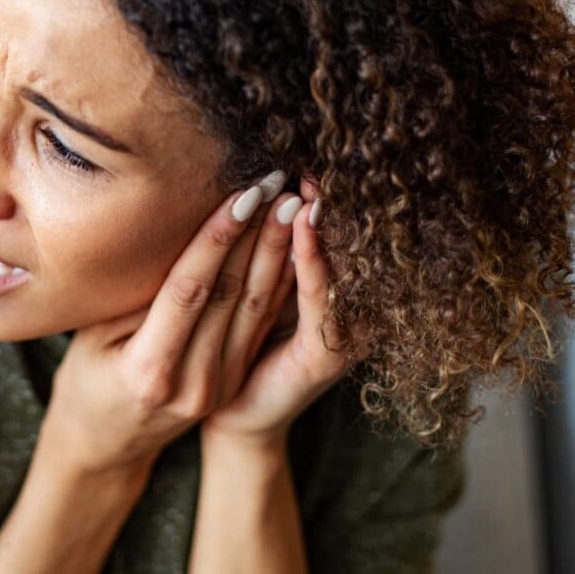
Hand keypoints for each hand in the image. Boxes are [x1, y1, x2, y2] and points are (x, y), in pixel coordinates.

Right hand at [42, 170, 294, 475]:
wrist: (105, 441)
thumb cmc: (86, 376)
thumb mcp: (93, 335)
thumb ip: (133, 295)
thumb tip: (171, 234)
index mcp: (148, 372)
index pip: (190, 290)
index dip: (217, 239)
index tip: (241, 194)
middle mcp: (192, 384)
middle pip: (231, 295)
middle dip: (256, 234)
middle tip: (275, 183)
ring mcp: (218, 386)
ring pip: (255, 308)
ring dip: (276, 251)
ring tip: (291, 203)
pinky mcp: (233, 381)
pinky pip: (259, 323)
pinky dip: (276, 280)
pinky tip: (289, 243)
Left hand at [200, 177, 368, 447]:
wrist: (231, 418)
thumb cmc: (231, 349)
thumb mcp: (247, 292)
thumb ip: (257, 253)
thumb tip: (246, 186)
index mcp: (323, 293)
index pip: (323, 236)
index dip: (314, 198)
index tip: (301, 154)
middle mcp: (343, 312)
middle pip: (336, 246)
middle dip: (322, 202)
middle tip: (312, 155)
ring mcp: (340, 336)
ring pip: (330, 266)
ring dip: (317, 222)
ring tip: (308, 180)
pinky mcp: (325, 358)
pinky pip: (320, 303)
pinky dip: (312, 262)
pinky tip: (301, 226)